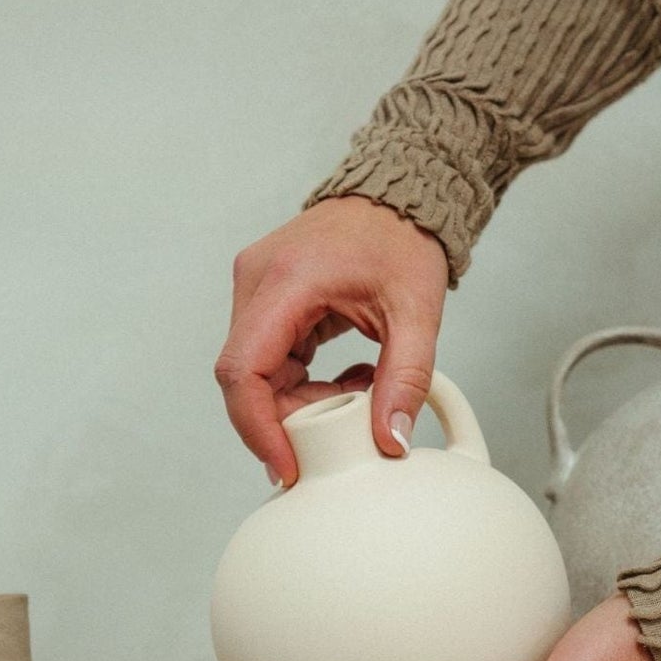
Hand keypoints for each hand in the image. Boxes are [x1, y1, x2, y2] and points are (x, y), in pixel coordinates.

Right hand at [215, 196, 449, 486]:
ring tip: (358, 388)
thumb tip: (389, 439)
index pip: (244, 371)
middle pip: (247, 379)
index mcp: (286, 281)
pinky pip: (269, 361)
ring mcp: (255, 289)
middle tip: (345, 424)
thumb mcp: (416, 314)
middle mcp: (256, 281)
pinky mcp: (265, 299)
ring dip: (301, 401)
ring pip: (257, 375)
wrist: (398, 196)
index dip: (258, 428)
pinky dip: (303, 383)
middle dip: (290, 418)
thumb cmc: (403, 239)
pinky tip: (345, 375)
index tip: (286, 465)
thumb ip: (406, 379)